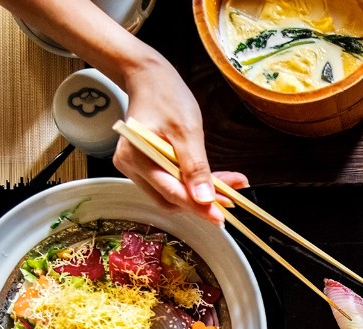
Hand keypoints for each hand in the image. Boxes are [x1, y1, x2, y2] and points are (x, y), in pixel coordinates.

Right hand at [113, 54, 249, 224]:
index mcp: (136, 157)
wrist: (147, 77)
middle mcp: (130, 167)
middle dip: (202, 200)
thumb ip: (195, 167)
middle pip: (170, 197)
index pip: (172, 193)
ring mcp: (134, 167)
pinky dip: (190, 183)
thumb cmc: (167, 97)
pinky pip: (168, 182)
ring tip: (227, 184)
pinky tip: (210, 179)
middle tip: (233, 195)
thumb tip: (204, 200)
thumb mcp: (187, 130)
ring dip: (199, 193)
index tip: (221, 217)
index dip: (198, 208)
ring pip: (171, 193)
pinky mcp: (142, 166)